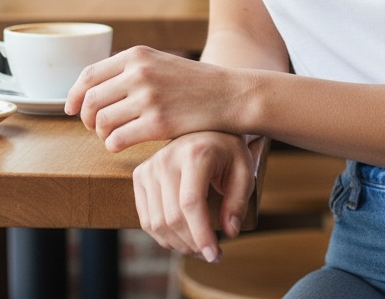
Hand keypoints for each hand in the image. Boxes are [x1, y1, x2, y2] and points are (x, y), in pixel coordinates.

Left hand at [65, 46, 233, 150]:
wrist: (228, 94)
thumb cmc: (192, 83)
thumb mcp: (160, 63)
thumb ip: (129, 70)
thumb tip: (90, 89)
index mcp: (137, 55)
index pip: (89, 75)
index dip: (74, 95)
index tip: (70, 109)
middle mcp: (139, 73)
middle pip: (90, 101)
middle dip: (86, 119)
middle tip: (95, 128)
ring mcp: (148, 98)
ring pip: (101, 123)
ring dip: (102, 134)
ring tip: (114, 135)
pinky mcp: (157, 123)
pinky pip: (116, 140)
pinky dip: (114, 146)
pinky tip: (124, 144)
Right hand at [133, 132, 256, 259]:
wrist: (206, 129)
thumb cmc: (228, 151)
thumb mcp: (243, 170)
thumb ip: (238, 201)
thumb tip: (230, 232)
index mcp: (195, 153)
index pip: (191, 203)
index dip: (202, 235)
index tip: (214, 255)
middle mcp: (167, 158)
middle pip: (172, 217)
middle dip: (192, 244)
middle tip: (211, 255)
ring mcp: (150, 166)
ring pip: (156, 223)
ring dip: (178, 244)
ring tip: (198, 247)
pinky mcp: (140, 175)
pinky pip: (146, 219)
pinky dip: (163, 237)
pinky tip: (182, 239)